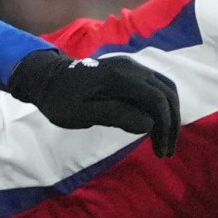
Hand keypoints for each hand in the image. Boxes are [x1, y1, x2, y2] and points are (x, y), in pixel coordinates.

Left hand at [6, 49, 181, 156]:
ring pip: (165, 88)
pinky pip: (155, 86)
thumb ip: (114, 115)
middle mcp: (130, 67)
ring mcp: (131, 66)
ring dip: (169, 114)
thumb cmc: (59, 99)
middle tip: (165, 152)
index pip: (156, 98)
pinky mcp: (130, 71)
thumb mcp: (79, 113)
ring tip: (163, 141)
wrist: (47, 78)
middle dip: (171, 123)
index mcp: (118, 77)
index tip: (160, 151)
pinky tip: (154, 125)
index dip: (165, 124)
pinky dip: (161, 106)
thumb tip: (148, 124)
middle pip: (166, 92)